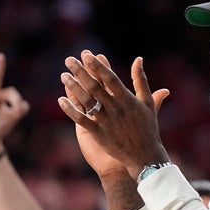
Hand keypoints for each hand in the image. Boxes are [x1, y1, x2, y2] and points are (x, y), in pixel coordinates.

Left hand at [57, 50, 169, 178]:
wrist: (144, 155)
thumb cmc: (147, 128)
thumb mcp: (147, 102)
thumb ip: (141, 80)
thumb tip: (138, 59)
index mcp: (127, 100)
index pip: (110, 79)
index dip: (98, 66)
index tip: (87, 54)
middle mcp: (115, 109)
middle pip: (95, 87)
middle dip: (81, 72)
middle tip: (69, 59)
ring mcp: (106, 121)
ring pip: (86, 101)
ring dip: (73, 87)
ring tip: (63, 75)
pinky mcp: (99, 134)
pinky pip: (82, 120)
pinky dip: (71, 110)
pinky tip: (61, 100)